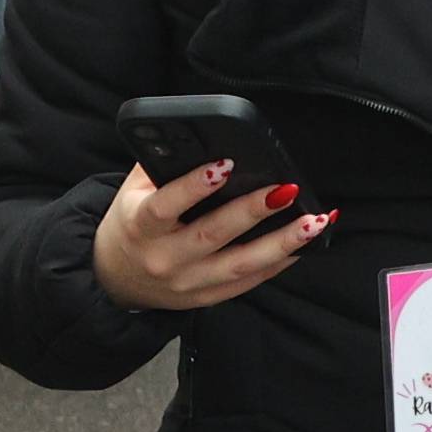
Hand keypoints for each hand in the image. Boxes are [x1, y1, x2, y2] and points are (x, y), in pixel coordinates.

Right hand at [89, 156, 330, 311]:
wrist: (116, 277)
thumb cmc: (133, 221)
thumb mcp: (133, 190)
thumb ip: (161, 163)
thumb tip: (199, 133)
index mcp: (140, 226)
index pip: (165, 206)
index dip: (193, 186)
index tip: (225, 164)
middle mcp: (163, 258)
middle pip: (212, 234)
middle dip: (252, 211)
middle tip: (287, 189)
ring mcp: (186, 283)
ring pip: (239, 265)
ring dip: (281, 243)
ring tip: (314, 222)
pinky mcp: (205, 298)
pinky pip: (247, 283)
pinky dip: (278, 264)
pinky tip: (304, 245)